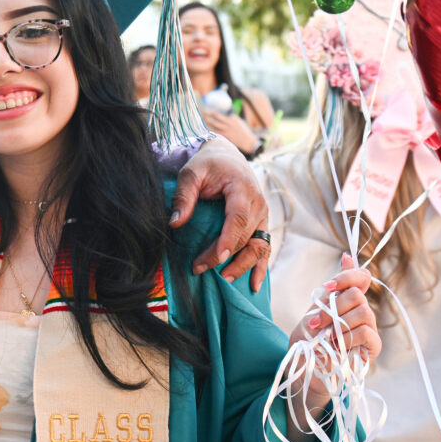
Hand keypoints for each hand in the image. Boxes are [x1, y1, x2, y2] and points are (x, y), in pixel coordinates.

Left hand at [170, 136, 270, 286]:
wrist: (227, 155)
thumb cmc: (207, 163)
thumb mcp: (190, 173)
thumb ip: (184, 196)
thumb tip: (175, 224)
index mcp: (242, 189)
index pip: (238, 218)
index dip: (228, 240)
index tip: (216, 258)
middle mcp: (258, 203)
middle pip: (245, 236)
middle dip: (223, 256)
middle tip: (198, 269)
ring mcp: (263, 215)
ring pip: (258, 246)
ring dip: (244, 266)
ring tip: (224, 280)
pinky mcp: (262, 223)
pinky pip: (265, 247)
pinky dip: (260, 266)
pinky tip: (254, 285)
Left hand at [202, 108, 259, 154]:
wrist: (247, 141)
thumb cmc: (243, 131)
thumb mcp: (239, 121)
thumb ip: (232, 118)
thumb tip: (227, 113)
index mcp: (232, 117)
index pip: (221, 113)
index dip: (212, 112)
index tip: (207, 110)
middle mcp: (229, 122)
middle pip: (216, 117)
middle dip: (208, 114)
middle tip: (203, 113)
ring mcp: (227, 129)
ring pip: (214, 124)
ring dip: (208, 122)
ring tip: (203, 120)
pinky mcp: (226, 136)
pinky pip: (216, 132)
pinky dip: (211, 131)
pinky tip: (206, 130)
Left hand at [286, 254, 381, 415]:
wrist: (304, 367)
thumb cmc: (310, 338)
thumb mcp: (315, 308)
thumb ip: (333, 287)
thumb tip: (348, 255)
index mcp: (350, 299)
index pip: (361, 276)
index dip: (346, 277)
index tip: (326, 289)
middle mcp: (363, 311)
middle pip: (358, 295)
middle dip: (333, 307)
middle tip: (315, 323)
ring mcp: (369, 329)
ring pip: (363, 312)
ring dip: (338, 324)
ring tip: (323, 336)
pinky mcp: (372, 348)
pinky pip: (368, 333)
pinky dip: (348, 337)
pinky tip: (335, 344)